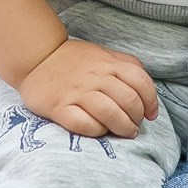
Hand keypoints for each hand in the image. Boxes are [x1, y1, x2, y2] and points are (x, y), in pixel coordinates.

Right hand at [19, 36, 160, 139]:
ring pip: (109, 113)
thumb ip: (125, 64)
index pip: (140, 81)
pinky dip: (96, 131)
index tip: (151, 114)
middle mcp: (94, 76)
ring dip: (122, 127)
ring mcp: (76, 92)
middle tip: (135, 126)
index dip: (151, 100)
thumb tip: (146, 88)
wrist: (36, 57)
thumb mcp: (103, 54)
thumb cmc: (73, 60)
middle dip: (137, 118)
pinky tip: (100, 131)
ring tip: (125, 133)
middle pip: (128, 100)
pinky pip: (82, 123)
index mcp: (108, 63)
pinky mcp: (58, 107)